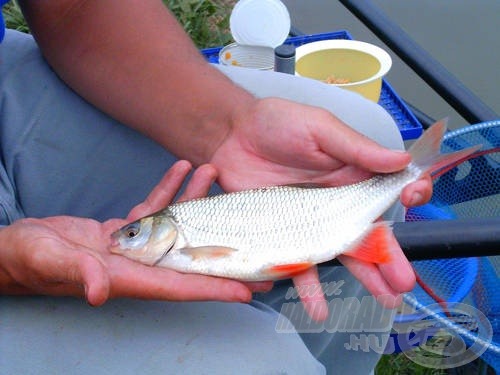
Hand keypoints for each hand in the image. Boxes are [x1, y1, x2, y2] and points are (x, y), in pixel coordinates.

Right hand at [0, 161, 270, 304]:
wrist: (20, 247)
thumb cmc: (31, 260)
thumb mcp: (52, 263)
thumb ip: (78, 273)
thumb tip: (99, 290)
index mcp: (131, 277)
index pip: (184, 285)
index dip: (217, 288)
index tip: (250, 288)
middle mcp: (141, 263)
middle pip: (192, 256)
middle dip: (225, 249)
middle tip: (258, 239)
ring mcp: (135, 245)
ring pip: (177, 222)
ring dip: (198, 199)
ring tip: (214, 172)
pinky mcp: (125, 228)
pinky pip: (154, 206)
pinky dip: (169, 188)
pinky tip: (182, 168)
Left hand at [211, 97, 431, 320]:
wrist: (231, 136)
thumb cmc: (276, 123)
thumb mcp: (319, 128)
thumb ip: (356, 147)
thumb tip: (401, 159)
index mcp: (352, 173)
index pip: (391, 188)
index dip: (409, 193)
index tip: (413, 196)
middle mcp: (337, 203)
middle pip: (370, 233)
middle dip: (390, 257)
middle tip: (403, 282)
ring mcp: (311, 223)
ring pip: (342, 254)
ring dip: (363, 278)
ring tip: (381, 299)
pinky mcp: (283, 235)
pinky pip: (297, 263)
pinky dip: (307, 285)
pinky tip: (317, 305)